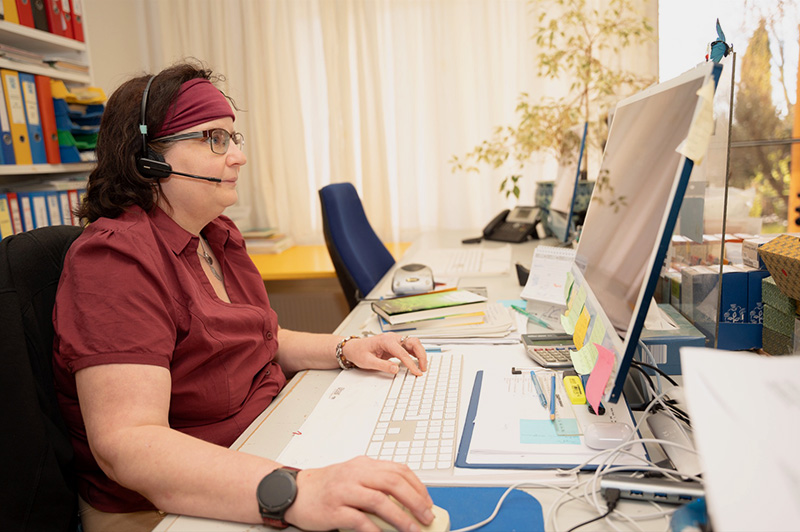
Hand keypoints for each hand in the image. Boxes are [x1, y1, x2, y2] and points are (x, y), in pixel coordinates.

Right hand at [284, 456, 433, 531]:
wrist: (294, 491)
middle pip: (393, 483)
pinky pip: (359, 520)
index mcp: (364, 464)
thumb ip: (375, 483)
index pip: (398, 470)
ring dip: (400, 518)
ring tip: (412, 529)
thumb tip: (406, 500)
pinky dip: (375, 530)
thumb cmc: (325, 486)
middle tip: (426, 517)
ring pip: (379, 501)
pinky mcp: (334, 510)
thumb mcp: (353, 476)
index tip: (427, 501)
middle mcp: (355, 474)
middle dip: (415, 501)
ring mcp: (344, 491)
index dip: (418, 486)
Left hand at [343, 334, 427, 375]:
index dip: (411, 363)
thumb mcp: (368, 361)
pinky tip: (417, 362)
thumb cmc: (359, 352)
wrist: (353, 348)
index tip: (416, 372)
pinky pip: (409, 347)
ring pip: (413, 343)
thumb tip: (395, 369)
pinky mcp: (395, 345)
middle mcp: (392, 338)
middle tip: (423, 368)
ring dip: (420, 354)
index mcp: (385, 340)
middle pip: (413, 342)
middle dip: (421, 354)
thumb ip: (382, 365)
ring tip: (422, 366)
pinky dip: (415, 354)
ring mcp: (395, 340)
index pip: (403, 352)